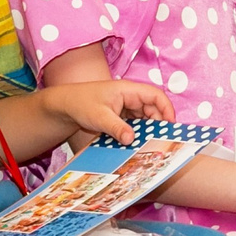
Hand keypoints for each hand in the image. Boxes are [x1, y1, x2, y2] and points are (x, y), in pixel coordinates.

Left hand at [37, 78, 175, 144]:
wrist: (65, 105)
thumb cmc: (81, 103)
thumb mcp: (99, 117)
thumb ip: (116, 128)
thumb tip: (131, 140)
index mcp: (128, 90)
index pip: (155, 95)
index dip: (167, 109)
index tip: (171, 126)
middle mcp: (130, 97)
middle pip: (153, 109)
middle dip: (157, 124)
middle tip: (159, 142)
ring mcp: (126, 106)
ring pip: (144, 118)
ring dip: (146, 131)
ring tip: (147, 145)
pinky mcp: (121, 116)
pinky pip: (135, 124)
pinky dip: (136, 133)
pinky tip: (135, 144)